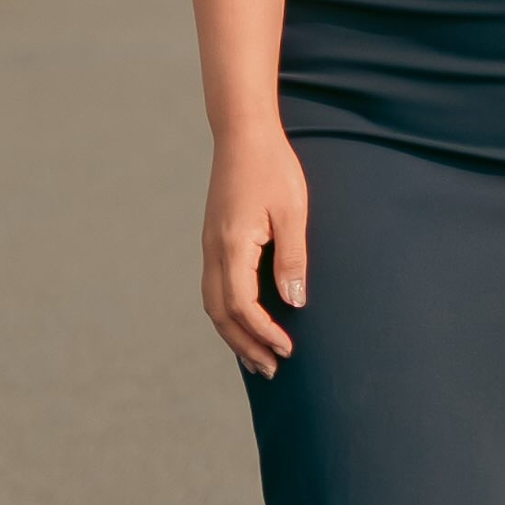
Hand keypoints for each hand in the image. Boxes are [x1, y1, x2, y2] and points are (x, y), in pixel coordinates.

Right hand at [201, 126, 312, 367]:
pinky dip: (227, 315)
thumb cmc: (273, 168)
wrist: (243, 134)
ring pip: (212, 305)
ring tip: (256, 358)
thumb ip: (292, 258)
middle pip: (221, 314)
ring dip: (233, 335)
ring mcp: (210, 246)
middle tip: (271, 370)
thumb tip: (294, 301)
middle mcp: (214, 251)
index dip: (264, 333)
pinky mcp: (213, 241)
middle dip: (245, 346)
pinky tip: (244, 323)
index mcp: (232, 246)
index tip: (288, 349)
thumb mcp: (293, 211)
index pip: (242, 306)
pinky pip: (214, 289)